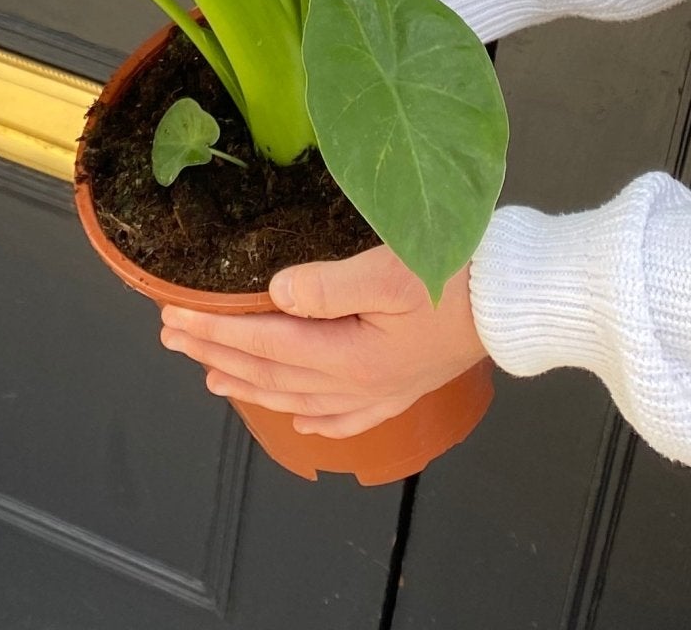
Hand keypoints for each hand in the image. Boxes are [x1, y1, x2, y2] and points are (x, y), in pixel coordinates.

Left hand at [160, 248, 482, 436]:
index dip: (214, 330)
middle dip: (217, 354)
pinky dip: (314, 420)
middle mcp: (358, 383)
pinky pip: (345, 415)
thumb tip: (275, 295)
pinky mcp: (402, 387)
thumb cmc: (458, 274)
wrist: (518, 301)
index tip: (172, 315)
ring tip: (212, 377)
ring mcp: (381, 390)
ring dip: (250, 385)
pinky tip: (299, 421)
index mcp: (349, 355)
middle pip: (272, 372)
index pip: (263, 342)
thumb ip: (328, 286)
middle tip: (172, 338)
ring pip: (299, 395)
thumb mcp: (390, 269)